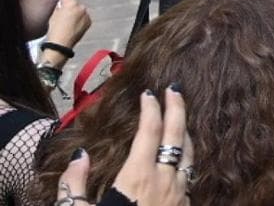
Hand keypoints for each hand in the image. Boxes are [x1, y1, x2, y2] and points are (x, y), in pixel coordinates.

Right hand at [46, 0, 89, 49]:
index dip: (60, 1)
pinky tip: (73, 26)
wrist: (61, 44)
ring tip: (68, 22)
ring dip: (75, 13)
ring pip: (79, 11)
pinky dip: (80, 20)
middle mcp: (82, 8)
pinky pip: (83, 17)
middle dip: (69, 7)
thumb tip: (60, 4)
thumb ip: (58, 6)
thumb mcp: (53, 14)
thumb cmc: (55, 29)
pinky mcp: (89, 22)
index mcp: (72, 4)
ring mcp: (86, 15)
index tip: (58, 6)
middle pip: (74, 3)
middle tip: (63, 15)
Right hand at [61, 88, 192, 205]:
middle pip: (176, 134)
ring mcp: (180, 192)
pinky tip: (180, 155)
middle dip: (177, 108)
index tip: (149, 92)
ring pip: (188, 154)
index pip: (150, 131)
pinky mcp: (186, 205)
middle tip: (175, 89)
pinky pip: (189, 174)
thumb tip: (78, 156)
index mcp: (138, 176)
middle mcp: (164, 180)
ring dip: (184, 132)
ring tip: (179, 118)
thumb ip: (73, 183)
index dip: (151, 108)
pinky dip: (186, 158)